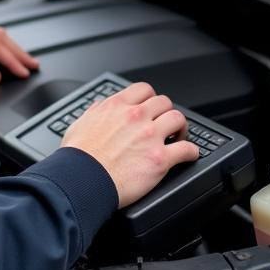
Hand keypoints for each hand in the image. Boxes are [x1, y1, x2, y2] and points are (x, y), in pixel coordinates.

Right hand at [61, 82, 199, 206]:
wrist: (82, 180)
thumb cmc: (78, 156)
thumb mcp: (81, 123)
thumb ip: (95, 111)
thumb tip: (100, 106)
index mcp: (116, 106)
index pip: (144, 89)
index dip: (150, 98)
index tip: (151, 107)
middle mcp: (136, 117)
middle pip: (164, 102)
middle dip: (165, 112)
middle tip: (165, 123)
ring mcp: (150, 137)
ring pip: (178, 119)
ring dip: (181, 127)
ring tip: (179, 136)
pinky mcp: (160, 159)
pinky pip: (187, 149)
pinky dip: (191, 151)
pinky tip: (189, 154)